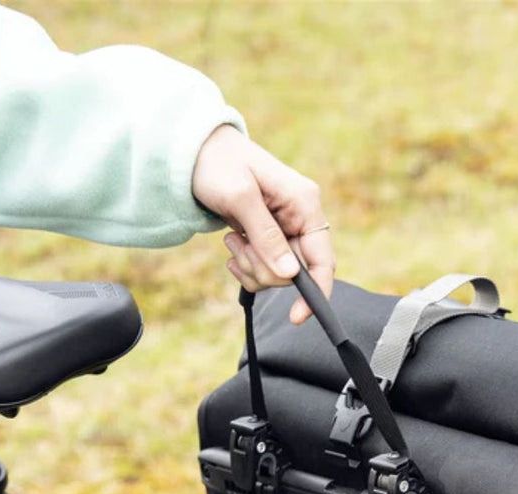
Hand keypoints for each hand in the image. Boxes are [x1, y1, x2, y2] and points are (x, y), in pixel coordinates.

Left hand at [192, 125, 334, 323]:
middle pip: (296, 273)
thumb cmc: (218, 164)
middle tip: (238, 246)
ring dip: (251, 266)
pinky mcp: (270, 239)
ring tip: (232, 240)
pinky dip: (246, 267)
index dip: (316, 292)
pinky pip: (265, 271)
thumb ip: (265, 236)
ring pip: (278, 275)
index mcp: (304, 204)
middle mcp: (301, 219)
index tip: (296, 317)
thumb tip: (289, 274)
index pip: (323, 260)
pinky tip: (233, 245)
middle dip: (264, 269)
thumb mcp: (239, 197)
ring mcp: (286, 230)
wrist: (195, 153)